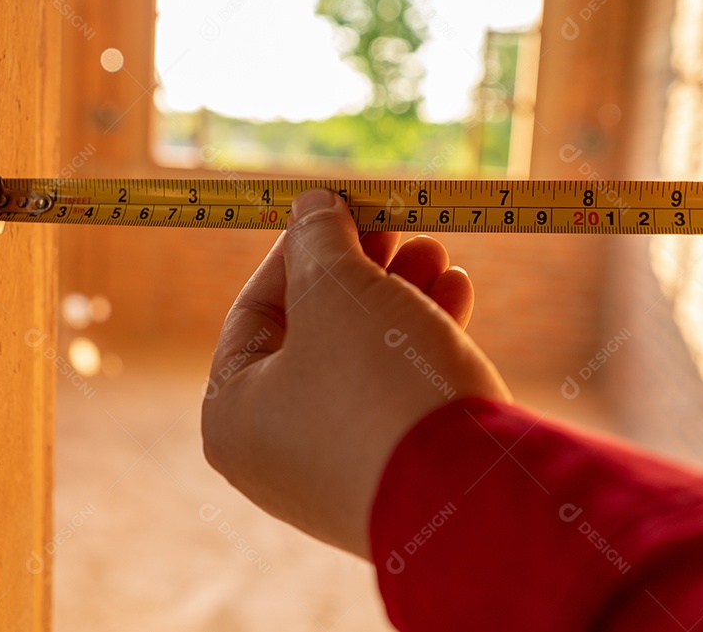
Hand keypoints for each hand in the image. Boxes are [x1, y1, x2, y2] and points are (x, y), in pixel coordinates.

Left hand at [202, 189, 509, 558]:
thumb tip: (311, 207)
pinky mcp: (397, 475)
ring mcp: (338, 471)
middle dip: (362, 270)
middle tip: (398, 226)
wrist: (469, 495)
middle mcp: (276, 452)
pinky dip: (423, 341)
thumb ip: (317, 239)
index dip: (299, 249)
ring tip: (437, 255)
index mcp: (233, 414)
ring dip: (401, 296)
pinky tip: (456, 295)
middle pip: (314, 334)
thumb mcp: (336, 289)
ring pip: (364, 360)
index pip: (257, 310)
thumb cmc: (377, 384)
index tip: (341, 209)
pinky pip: (398, 394)